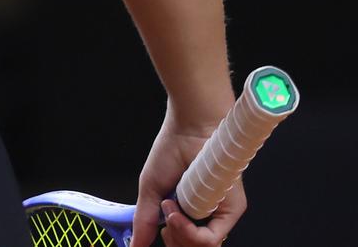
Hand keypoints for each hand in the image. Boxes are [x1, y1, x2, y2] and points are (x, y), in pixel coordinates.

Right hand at [132, 112, 246, 246]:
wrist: (189, 130)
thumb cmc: (171, 151)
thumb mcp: (150, 190)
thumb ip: (144, 220)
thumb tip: (135, 246)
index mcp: (188, 211)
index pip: (183, 241)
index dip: (170, 241)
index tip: (158, 231)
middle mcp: (206, 215)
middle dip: (173, 242)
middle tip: (162, 225)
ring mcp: (219, 214)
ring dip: (179, 236)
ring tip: (169, 212)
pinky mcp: (230, 211)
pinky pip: (211, 239)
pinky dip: (189, 233)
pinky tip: (177, 214)